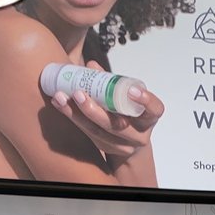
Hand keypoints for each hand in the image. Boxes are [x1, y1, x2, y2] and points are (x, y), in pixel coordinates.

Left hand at [49, 61, 163, 159]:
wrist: (129, 142)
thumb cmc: (128, 112)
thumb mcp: (127, 97)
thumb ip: (113, 82)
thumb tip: (91, 65)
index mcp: (150, 117)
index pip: (154, 109)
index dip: (145, 101)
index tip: (131, 90)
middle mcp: (139, 135)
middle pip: (118, 125)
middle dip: (96, 110)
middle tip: (78, 93)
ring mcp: (123, 146)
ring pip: (99, 132)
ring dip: (77, 114)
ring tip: (61, 98)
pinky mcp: (106, 148)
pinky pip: (89, 134)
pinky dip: (73, 118)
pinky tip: (60, 105)